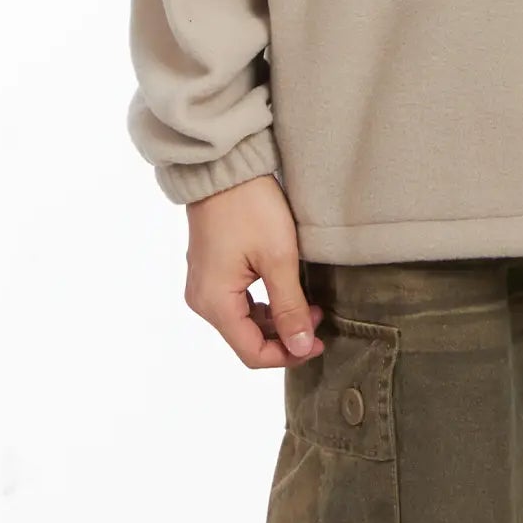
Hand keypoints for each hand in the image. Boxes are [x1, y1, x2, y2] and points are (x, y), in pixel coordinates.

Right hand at [182, 172, 326, 367]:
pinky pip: (237, 301)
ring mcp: (203, 284)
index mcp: (215, 303)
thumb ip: (290, 307)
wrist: (226, 166)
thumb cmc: (251, 208)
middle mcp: (202, 300)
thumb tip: (302, 348)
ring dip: (275, 319)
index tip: (319, 343)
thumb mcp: (278, 258)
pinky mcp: (210, 269)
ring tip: (308, 303)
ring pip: (242, 320)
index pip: (252, 353)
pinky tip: (285, 290)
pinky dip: (263, 303)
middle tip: (319, 317)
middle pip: (246, 338)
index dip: (288, 355)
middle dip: (285, 335)